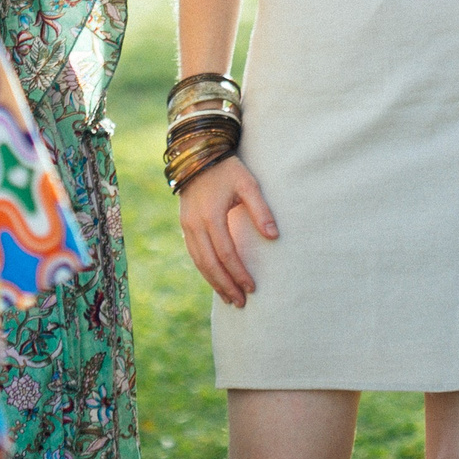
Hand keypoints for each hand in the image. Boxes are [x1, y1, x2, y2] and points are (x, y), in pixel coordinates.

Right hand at [178, 154, 276, 308]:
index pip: (226, 253)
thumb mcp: (248, 183)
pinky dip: (205, 270)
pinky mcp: (185, 225)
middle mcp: (195, 225)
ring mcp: (187, 226)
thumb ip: (261, 209)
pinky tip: (215, 279)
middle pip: (210, 264)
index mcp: (211, 216)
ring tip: (228, 298)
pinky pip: (194, 254)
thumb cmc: (228, 169)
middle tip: (241, 303)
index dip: (239, 272)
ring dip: (214, 282)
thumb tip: (273, 236)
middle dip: (226, 285)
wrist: (198, 155)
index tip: (252, 287)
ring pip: (199, 262)